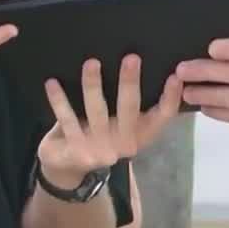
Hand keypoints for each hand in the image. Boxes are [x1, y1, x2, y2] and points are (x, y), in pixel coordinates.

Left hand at [37, 55, 182, 188]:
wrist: (68, 169)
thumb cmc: (99, 136)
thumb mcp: (121, 126)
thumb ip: (132, 105)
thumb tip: (140, 64)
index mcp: (140, 135)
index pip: (162, 117)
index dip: (171, 98)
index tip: (175, 76)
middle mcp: (123, 143)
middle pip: (130, 109)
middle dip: (130, 82)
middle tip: (131, 58)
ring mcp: (98, 148)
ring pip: (97, 111)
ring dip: (93, 86)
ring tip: (91, 63)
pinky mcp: (75, 149)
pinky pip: (67, 118)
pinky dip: (59, 100)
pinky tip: (52, 83)